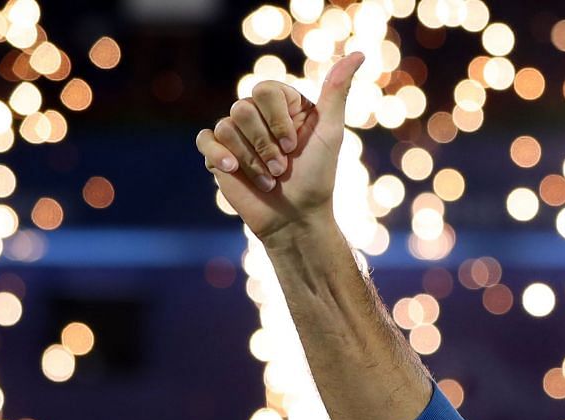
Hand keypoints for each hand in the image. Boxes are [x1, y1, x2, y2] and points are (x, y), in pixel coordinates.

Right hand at [195, 51, 365, 244]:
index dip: (277, 120)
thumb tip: (358, 54)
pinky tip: (232, 170)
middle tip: (282, 168)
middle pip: (242, 108)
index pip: (265, 90)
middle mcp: (258, 115)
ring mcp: (236, 134)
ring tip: (269, 179)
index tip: (294, 146)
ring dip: (252, 160)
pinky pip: (205, 140)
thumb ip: (336, 92)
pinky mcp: (217, 153)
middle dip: (265, 144)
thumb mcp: (330, 133)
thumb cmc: (317, 179)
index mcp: (283, 105)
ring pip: (226, 127)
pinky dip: (219, 156)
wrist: (296, 219)